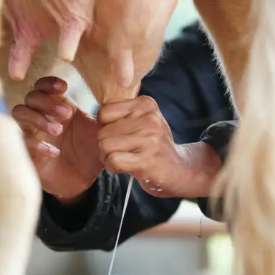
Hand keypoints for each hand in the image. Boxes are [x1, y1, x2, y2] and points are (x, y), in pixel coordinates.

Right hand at [12, 77, 103, 202]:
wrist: (83, 181)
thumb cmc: (89, 152)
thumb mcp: (98, 133)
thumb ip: (100, 116)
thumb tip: (107, 103)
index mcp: (57, 106)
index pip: (43, 86)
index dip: (49, 83)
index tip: (63, 87)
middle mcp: (40, 116)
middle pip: (31, 97)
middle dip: (47, 101)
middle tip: (66, 114)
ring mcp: (31, 133)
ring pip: (19, 113)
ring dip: (37, 118)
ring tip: (58, 130)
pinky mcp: (26, 153)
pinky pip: (21, 142)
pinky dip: (36, 145)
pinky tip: (54, 152)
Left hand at [97, 96, 221, 197]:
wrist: (179, 169)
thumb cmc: (153, 145)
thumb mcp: (144, 120)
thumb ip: (122, 112)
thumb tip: (95, 113)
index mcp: (145, 104)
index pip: (104, 112)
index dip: (105, 127)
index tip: (119, 136)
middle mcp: (148, 118)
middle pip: (102, 131)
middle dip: (105, 145)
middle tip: (122, 152)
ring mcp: (149, 139)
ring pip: (105, 145)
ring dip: (108, 158)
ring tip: (124, 159)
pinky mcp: (146, 160)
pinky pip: (113, 160)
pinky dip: (113, 168)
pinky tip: (126, 168)